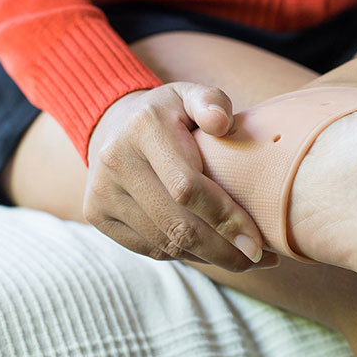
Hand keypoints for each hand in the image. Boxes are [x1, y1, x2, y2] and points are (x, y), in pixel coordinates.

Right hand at [84, 82, 278, 269]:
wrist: (115, 124)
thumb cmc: (172, 115)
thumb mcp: (192, 96)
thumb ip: (212, 102)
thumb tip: (222, 122)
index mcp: (144, 129)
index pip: (188, 188)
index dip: (226, 219)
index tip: (257, 243)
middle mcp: (116, 161)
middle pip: (177, 225)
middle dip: (224, 250)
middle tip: (259, 260)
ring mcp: (101, 191)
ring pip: (166, 244)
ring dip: (210, 258)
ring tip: (243, 259)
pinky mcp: (97, 215)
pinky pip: (151, 249)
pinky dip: (187, 256)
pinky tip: (212, 252)